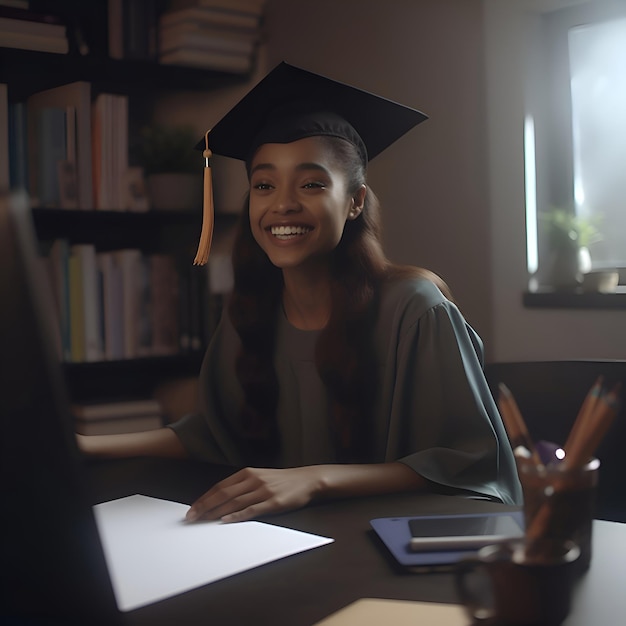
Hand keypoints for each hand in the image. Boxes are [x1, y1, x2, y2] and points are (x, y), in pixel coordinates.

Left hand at [185, 466, 323, 522]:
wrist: (307, 480)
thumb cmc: (282, 481)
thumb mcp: (260, 476)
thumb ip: (242, 485)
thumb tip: (220, 499)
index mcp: (248, 473)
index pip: (220, 486)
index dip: (204, 498)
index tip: (192, 508)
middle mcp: (253, 480)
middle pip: (223, 494)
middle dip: (205, 506)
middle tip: (192, 517)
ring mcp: (263, 491)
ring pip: (234, 503)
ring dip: (216, 513)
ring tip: (203, 522)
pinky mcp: (273, 503)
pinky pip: (252, 510)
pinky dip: (237, 515)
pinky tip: (226, 520)